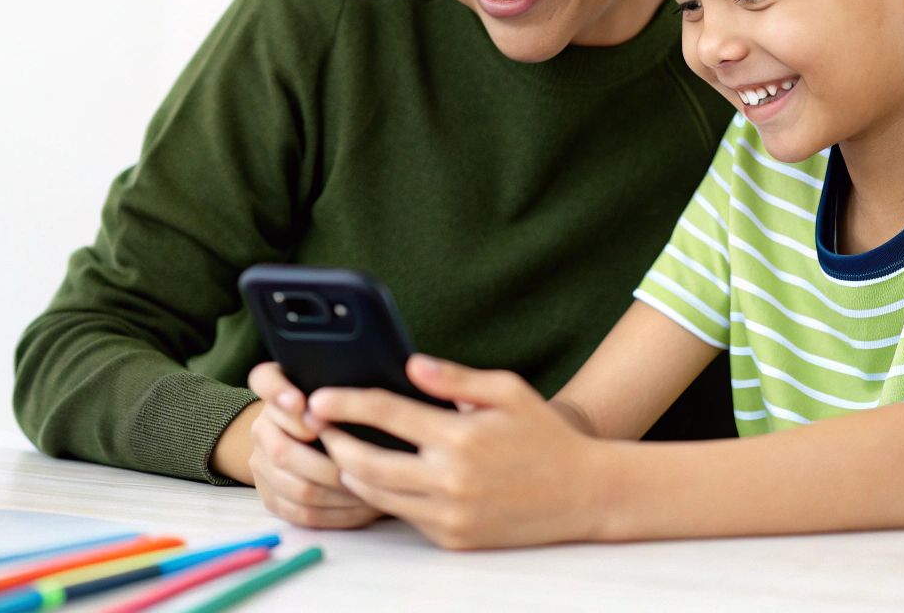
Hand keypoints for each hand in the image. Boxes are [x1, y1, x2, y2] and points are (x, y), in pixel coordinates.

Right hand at [243, 361, 382, 528]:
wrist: (309, 443)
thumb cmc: (339, 413)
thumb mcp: (339, 392)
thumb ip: (342, 389)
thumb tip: (362, 400)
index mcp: (273, 390)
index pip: (264, 381)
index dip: (280, 394)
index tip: (302, 403)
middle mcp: (259, 427)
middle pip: (284, 451)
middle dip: (329, 464)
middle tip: (364, 468)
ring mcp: (261, 465)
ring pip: (298, 487)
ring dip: (338, 493)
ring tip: (372, 490)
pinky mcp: (270, 498)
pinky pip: (301, 514)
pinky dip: (336, 514)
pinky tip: (362, 508)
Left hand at [309, 354, 609, 548]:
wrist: (584, 494)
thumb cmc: (544, 436)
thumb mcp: (507, 392)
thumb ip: (456, 378)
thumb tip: (411, 364)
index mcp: (460, 437)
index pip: (385, 414)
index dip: (345, 403)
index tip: (319, 398)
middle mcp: (450, 480)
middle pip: (364, 464)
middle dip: (333, 444)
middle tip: (321, 428)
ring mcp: (449, 515)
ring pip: (377, 496)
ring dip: (351, 473)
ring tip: (343, 451)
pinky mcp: (453, 539)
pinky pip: (404, 516)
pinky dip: (386, 496)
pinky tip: (381, 477)